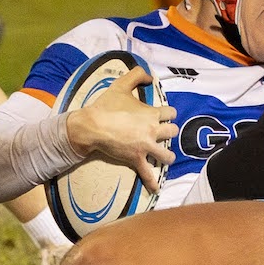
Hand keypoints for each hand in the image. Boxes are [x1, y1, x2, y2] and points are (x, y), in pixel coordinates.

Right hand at [63, 69, 176, 186]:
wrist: (91, 126)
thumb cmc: (106, 105)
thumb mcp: (121, 85)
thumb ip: (136, 75)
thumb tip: (149, 76)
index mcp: (152, 113)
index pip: (171, 113)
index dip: (168, 114)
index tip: (164, 116)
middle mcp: (152, 131)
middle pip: (173, 132)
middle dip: (169, 132)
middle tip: (162, 134)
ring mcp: (145, 147)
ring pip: (167, 155)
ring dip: (167, 155)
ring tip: (164, 156)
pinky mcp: (136, 159)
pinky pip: (148, 174)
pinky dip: (153, 183)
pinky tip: (157, 189)